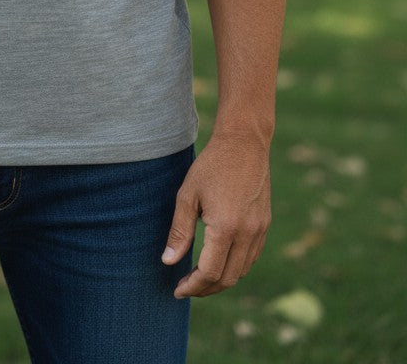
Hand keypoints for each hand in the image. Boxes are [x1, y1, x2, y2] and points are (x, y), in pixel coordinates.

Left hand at [161, 133, 270, 298]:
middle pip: (227, 278)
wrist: (244, 143)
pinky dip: (235, 268)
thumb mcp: (188, 195)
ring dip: (221, 281)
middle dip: (205, 289)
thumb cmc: (211, 166)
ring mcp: (259, 231)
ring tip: (200, 278)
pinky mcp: (264, 225)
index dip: (193, 286)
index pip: (209, 272)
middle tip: (186, 287)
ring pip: (242, 272)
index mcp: (226, 228)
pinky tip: (220, 261)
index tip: (177, 290)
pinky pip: (251, 258)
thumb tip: (168, 262)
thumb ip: (179, 231)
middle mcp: (247, 234)